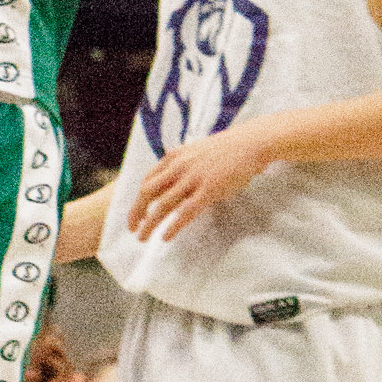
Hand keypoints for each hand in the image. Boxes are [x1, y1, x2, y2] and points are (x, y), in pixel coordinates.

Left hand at [126, 124, 271, 241]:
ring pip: (162, 205)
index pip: (147, 180)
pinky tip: (165, 237)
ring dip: (149, 224)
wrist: (249, 143)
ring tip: (142, 238)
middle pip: (148, 193)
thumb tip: (173, 187)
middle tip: (132, 228)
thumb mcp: (195, 154)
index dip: (139, 199)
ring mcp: (193, 179)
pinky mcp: (208, 190)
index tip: (137, 213)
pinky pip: (185, 212)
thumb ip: (181, 168)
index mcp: (173, 157)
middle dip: (136, 212)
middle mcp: (178, 167)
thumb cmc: (225, 150)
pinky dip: (173, 226)